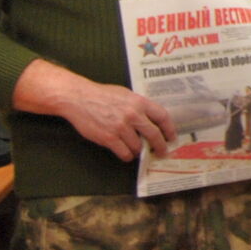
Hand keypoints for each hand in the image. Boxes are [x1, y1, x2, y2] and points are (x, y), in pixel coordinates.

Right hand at [15, 61, 173, 161]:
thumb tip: (151, 119)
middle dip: (160, 146)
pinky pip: (124, 153)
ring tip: (136, 149)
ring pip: (138, 146)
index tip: (172, 137)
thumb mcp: (125, 94)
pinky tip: (125, 153)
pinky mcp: (108, 138)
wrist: (78, 98)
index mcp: (139, 102)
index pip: (162, 117)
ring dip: (138, 150)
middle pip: (154, 135)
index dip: (170, 129)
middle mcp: (133, 114)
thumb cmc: (101, 95)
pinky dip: (127, 155)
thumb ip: (139, 106)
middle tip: (162, 152)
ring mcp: (121, 127)